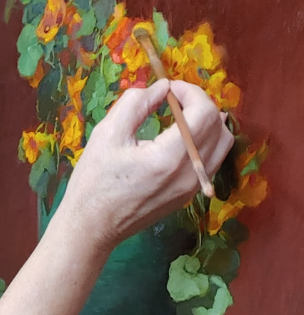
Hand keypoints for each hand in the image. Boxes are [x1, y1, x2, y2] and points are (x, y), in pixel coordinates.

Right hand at [59, 79, 234, 251]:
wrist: (92, 227)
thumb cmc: (93, 182)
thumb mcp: (106, 135)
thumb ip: (135, 104)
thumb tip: (160, 87)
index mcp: (168, 157)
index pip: (204, 112)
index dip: (190, 92)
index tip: (168, 89)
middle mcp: (188, 173)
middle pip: (218, 125)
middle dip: (198, 104)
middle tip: (171, 100)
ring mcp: (192, 187)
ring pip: (222, 143)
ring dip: (207, 123)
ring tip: (179, 118)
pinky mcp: (188, 195)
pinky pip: (212, 161)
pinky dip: (204, 142)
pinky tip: (179, 140)